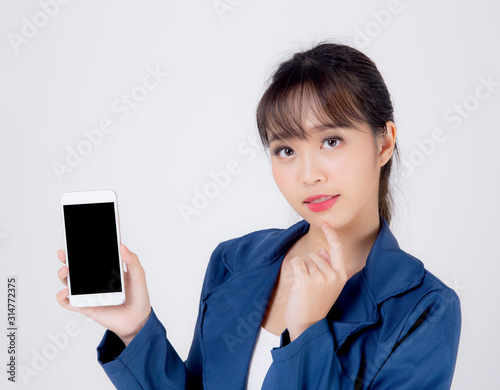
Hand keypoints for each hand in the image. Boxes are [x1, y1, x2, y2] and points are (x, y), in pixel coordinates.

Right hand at [56, 244, 151, 345]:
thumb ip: (132, 261)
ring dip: (63, 275)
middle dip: (67, 259)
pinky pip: (69, 303)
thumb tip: (123, 246)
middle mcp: (95, 281)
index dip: (81, 249)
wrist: (137, 320)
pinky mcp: (86, 307)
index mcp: (107, 270)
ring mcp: (89, 294)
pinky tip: (66, 292)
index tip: (76, 241)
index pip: (91, 258)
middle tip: (64, 254)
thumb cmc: (138, 297)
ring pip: (69, 283)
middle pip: (76, 268)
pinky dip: (62, 298)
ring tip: (65, 271)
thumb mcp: (138, 276)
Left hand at [284, 222, 346, 341]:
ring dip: (301, 270)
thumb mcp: (327, 286)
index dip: (331, 234)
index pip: (337, 249)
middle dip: (309, 266)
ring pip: (305, 259)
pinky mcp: (307, 280)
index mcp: (341, 275)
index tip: (326, 223)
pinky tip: (298, 285)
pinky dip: (294, 270)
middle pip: (315, 254)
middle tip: (310, 287)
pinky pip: (297, 263)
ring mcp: (321, 277)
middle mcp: (333, 275)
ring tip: (305, 289)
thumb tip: (322, 249)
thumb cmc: (316, 305)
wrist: (308, 326)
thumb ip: (327, 266)